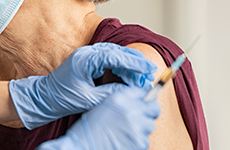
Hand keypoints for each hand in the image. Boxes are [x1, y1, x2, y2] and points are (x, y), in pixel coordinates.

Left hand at [9, 43, 156, 128]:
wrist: (46, 97)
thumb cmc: (63, 98)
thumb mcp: (90, 99)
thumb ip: (111, 93)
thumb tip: (132, 90)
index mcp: (85, 60)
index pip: (115, 56)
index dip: (134, 62)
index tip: (148, 69)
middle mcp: (86, 53)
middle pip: (117, 52)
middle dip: (134, 63)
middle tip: (149, 74)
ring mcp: (86, 54)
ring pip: (114, 54)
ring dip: (128, 64)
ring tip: (141, 76)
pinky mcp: (87, 60)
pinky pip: (108, 58)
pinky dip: (120, 65)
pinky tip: (128, 75)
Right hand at [36, 86, 160, 149]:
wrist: (83, 146)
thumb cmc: (89, 129)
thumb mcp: (103, 106)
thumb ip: (122, 101)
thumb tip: (140, 101)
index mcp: (120, 98)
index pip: (144, 92)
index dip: (146, 98)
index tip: (145, 102)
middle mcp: (130, 110)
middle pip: (154, 109)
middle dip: (148, 113)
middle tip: (138, 118)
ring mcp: (137, 127)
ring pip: (150, 126)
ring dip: (141, 129)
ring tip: (125, 132)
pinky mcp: (139, 143)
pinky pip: (145, 141)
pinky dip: (137, 142)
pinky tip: (124, 140)